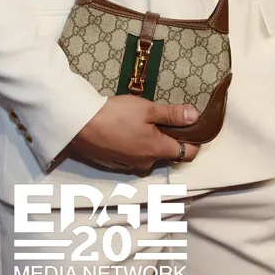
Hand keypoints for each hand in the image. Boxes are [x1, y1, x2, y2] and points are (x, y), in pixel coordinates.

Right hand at [67, 95, 200, 173]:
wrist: (80, 125)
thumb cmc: (116, 115)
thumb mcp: (147, 109)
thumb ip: (172, 114)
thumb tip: (195, 117)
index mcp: (157, 150)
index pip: (188, 154)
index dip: (194, 140)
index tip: (190, 126)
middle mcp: (146, 163)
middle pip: (167, 153)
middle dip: (167, 137)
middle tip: (157, 116)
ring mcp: (129, 165)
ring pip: (148, 154)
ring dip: (148, 140)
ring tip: (137, 120)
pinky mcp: (114, 163)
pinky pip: (132, 155)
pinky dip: (133, 144)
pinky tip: (122, 129)